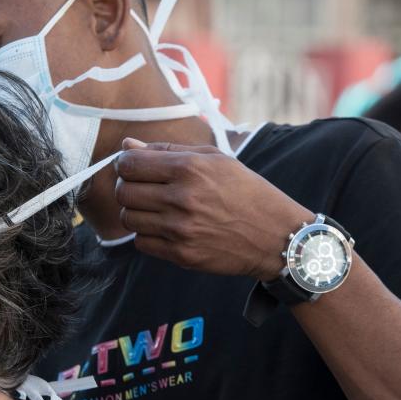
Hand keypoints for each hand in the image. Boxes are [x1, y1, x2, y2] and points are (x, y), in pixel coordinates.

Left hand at [114, 138, 311, 280]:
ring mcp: (180, 229)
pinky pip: (141, 243)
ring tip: (155, 208)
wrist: (276, 236)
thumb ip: (167, 150)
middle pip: (124, 192)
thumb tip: (127, 145)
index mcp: (190, 168)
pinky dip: (147, 234)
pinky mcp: (182, 254)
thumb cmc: (246, 191)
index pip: (129, 164)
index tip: (132, 167)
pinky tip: (165, 227)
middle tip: (143, 188)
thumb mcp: (215, 159)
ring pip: (128, 218)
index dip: (125, 163)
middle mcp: (182, 198)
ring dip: (136, 212)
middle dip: (127, 187)